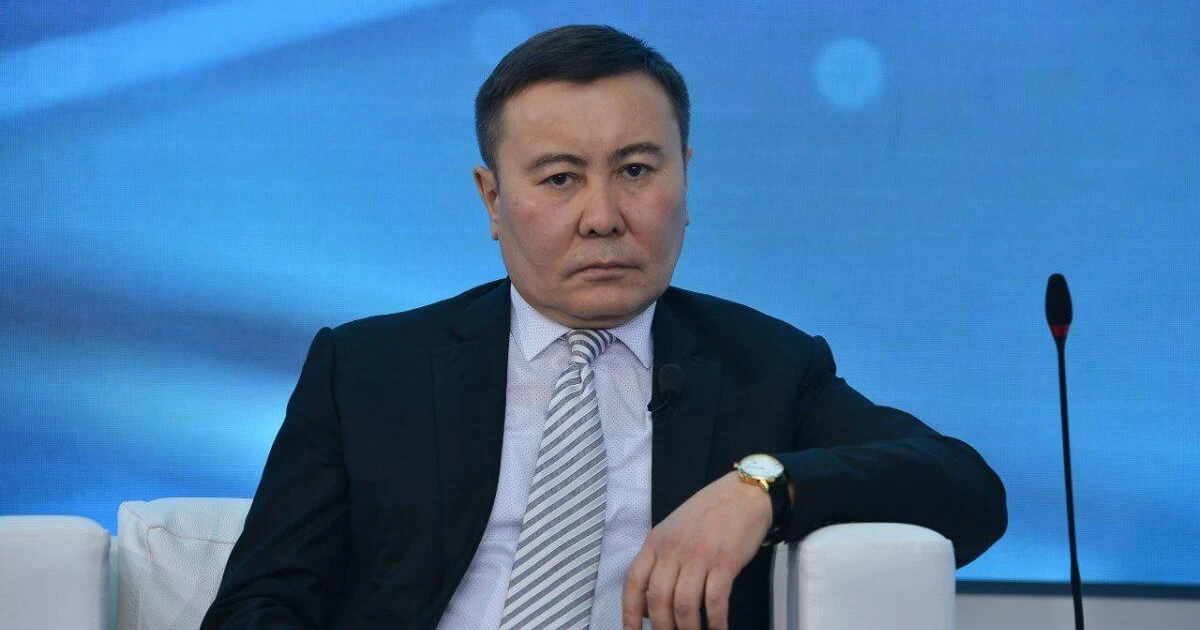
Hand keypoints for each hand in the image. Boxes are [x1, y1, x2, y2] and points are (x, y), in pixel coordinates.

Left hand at [622, 471, 772, 629]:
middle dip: (662, 627)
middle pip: (657, 599)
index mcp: (655, 541)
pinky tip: (718, 629)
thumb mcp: (673, 530)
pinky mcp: (725, 562)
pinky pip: (715, 601)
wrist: (743, 493)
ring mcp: (699, 555)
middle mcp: (673, 549)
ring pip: (683, 605)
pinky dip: (716, 622)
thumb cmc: (709, 513)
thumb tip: (649, 603)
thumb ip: (659, 561)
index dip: (630, 613)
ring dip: (688, 628)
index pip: (633, 582)